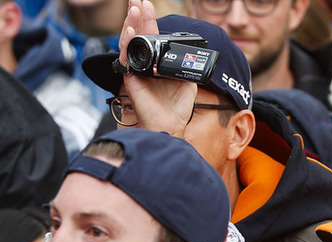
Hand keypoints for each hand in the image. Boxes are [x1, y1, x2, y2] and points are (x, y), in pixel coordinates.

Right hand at [118, 0, 196, 136]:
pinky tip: (130, 32)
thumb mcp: (186, 81)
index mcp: (156, 62)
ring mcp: (135, 70)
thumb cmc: (176, 107)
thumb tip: (190, 54)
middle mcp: (143, 64)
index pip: (151, 37)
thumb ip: (185, 65)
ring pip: (129, 42)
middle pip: (137, 35)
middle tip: (138, 0)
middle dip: (137, 16)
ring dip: (131, 24)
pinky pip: (126, 58)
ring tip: (134, 8)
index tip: (150, 5)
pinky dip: (127, 44)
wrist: (170, 124)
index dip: (150, 21)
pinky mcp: (130, 78)